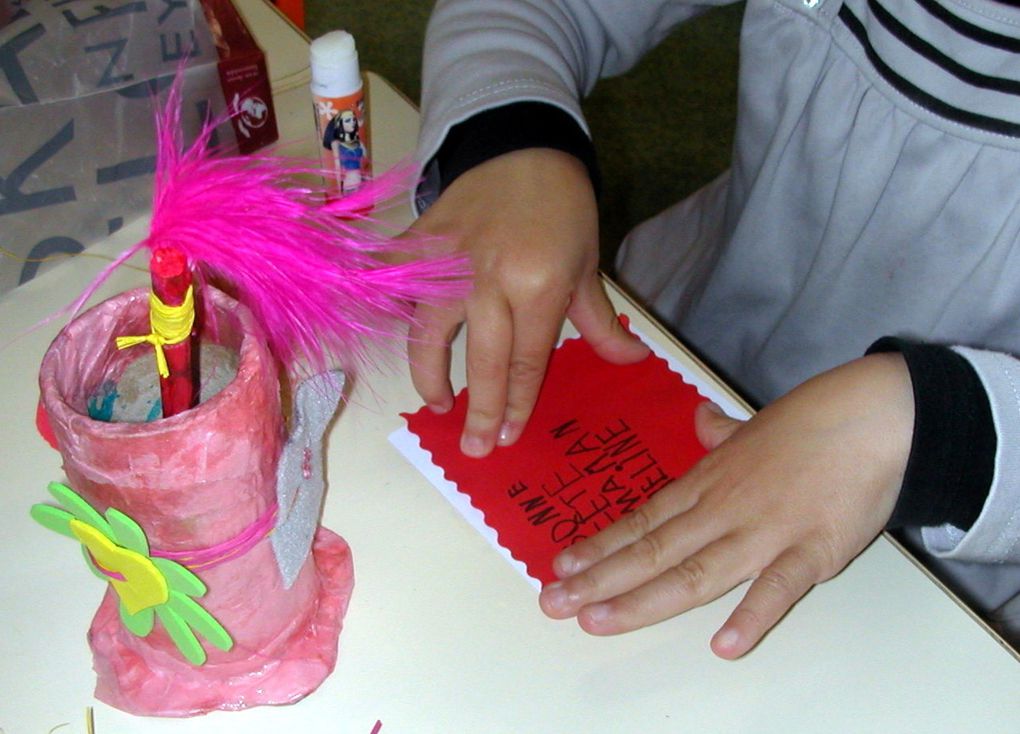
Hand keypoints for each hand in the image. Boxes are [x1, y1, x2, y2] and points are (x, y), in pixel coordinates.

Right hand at [406, 148, 648, 456]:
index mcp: (538, 287)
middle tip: (474, 448)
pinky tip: (393, 333)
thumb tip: (631, 362)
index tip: (508, 436)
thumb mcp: (587, 265)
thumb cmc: (564, 209)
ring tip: (436, 401)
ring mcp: (450, 262)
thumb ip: (600, 323)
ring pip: (429, 331)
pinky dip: (387, 305)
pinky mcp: (420, 242)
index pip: (525, 362)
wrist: (523, 145)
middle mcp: (491, 281)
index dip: (516, 404)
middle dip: (479, 410)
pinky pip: (396, 281)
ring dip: (429, 372)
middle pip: (482, 361)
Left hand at [538, 352, 913, 657]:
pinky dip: (752, 615)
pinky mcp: (812, 550)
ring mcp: (764, 531)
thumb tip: (701, 421)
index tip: (561, 565)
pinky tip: (724, 645)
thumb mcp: (753, 423)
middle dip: (599, 579)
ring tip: (598, 620)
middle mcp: (723, 510)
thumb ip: (721, 432)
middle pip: (652, 550)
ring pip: (695, 572)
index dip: (601, 545)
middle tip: (553, 603)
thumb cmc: (814, 420)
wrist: (874, 414)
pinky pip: (778, 587)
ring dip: (643, 600)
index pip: (643, 519)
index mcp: (708, 483)